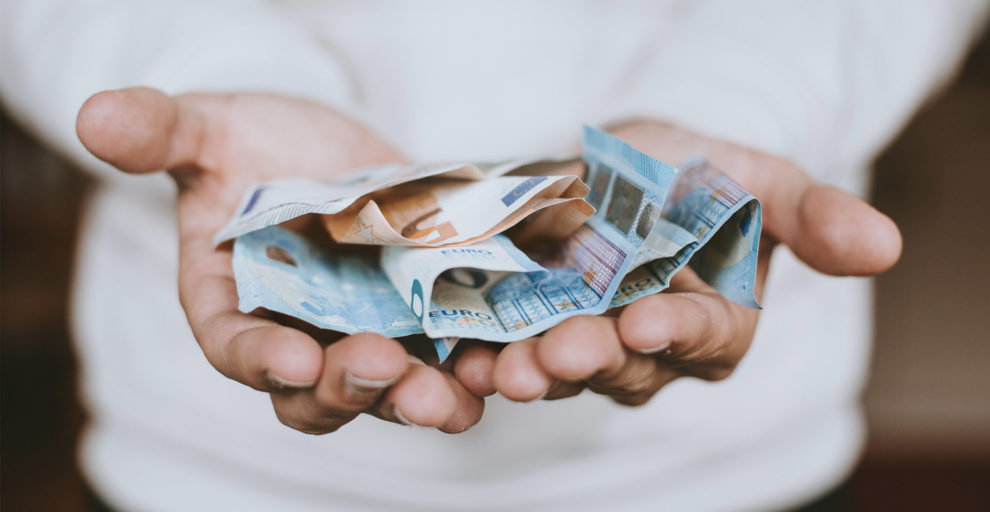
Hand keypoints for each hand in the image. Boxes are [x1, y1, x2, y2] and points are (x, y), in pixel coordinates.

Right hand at [76, 87, 483, 432]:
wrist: (328, 146)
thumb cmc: (255, 142)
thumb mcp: (211, 128)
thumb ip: (160, 131)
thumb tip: (94, 117)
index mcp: (233, 304)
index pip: (234, 346)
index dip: (258, 358)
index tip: (291, 358)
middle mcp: (298, 335)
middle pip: (315, 391)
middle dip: (348, 389)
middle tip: (383, 370)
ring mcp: (365, 334)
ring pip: (387, 390)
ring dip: (418, 400)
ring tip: (450, 399)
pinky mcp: (423, 319)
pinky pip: (445, 358)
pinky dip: (470, 370)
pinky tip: (499, 370)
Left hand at [452, 120, 901, 404]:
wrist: (628, 164)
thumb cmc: (705, 172)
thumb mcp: (761, 177)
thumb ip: (812, 215)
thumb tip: (886, 247)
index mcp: (717, 323)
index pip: (705, 338)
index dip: (678, 332)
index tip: (648, 320)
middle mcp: (652, 348)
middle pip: (624, 366)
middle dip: (590, 359)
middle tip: (555, 353)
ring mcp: (588, 342)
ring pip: (563, 369)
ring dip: (531, 370)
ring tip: (499, 366)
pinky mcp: (531, 327)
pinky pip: (510, 349)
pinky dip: (484, 354)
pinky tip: (459, 354)